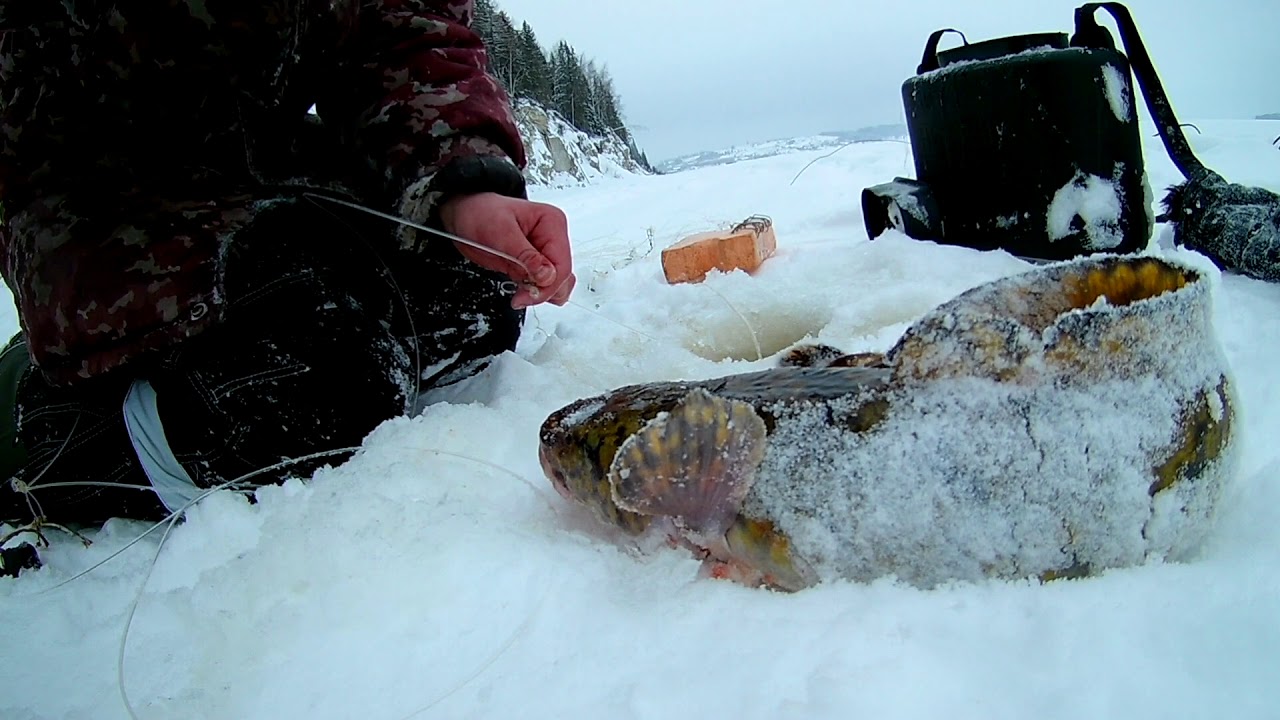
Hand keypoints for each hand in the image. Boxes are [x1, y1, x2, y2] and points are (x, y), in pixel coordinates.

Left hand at [438, 192, 575, 308]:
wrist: (464, 216)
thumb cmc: (480, 214)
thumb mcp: (501, 232)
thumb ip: (525, 256)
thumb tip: (547, 275)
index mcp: (552, 223)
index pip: (562, 264)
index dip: (548, 285)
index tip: (528, 294)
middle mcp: (552, 239)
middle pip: (562, 277)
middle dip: (543, 290)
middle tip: (520, 295)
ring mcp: (544, 253)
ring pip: (557, 285)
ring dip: (539, 293)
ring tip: (519, 291)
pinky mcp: (534, 266)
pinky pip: (544, 286)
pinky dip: (533, 292)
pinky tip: (519, 289)